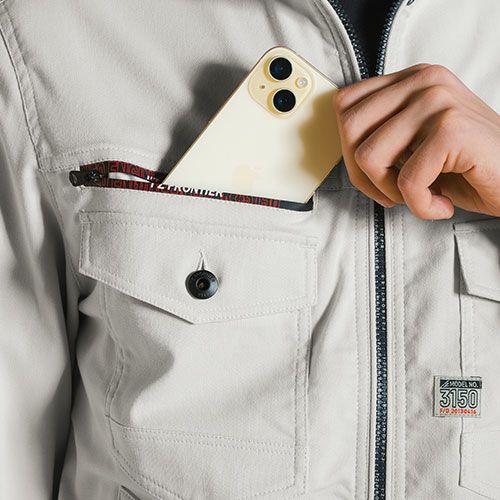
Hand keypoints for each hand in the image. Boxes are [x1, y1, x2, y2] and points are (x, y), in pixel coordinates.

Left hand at [333, 64, 499, 219]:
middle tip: (394, 192)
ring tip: (420, 195)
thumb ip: (382, 134)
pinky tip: (441, 204)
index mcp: (411, 80)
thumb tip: (343, 147)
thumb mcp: (415, 142)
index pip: (346, 105)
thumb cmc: (467, 168)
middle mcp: (424, 82)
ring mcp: (438, 102)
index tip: (374, 174)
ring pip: (370, 157)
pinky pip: (406, 181)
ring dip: (391, 192)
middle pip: (349, 129)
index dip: (348, 149)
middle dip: (364, 175)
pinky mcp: (451, 129)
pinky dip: (420, 206)